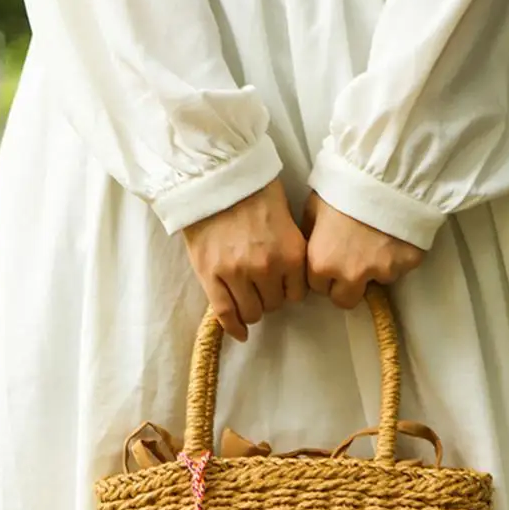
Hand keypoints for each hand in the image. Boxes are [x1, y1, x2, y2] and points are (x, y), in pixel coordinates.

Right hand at [182, 180, 307, 341]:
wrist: (214, 176)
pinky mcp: (212, 276)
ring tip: (246, 298)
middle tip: (261, 288)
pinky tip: (240, 333)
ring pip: (252, 312)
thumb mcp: (286, 217)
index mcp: (291, 254)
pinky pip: (225, 313)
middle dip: (269, 298)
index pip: (297, 294)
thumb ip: (290, 248)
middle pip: (275, 305)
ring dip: (251, 309)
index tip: (281, 286)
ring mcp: (238, 274)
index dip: (288, 290)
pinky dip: (234, 327)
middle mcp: (268, 268)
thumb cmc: (253, 190)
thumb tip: (291, 274)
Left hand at [302, 192, 424, 308]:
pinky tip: (395, 234)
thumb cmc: (344, 186)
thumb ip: (310, 235)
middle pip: (345, 300)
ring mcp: (382, 272)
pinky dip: (397, 256)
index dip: (323, 274)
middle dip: (346, 286)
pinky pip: (400, 268)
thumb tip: (309, 246)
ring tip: (377, 239)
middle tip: (352, 262)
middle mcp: (351, 276)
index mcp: (322, 264)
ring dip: (374, 269)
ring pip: (375, 283)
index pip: (317, 287)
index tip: (331, 259)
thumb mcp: (314, 206)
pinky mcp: (407, 264)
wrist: (387, 173)